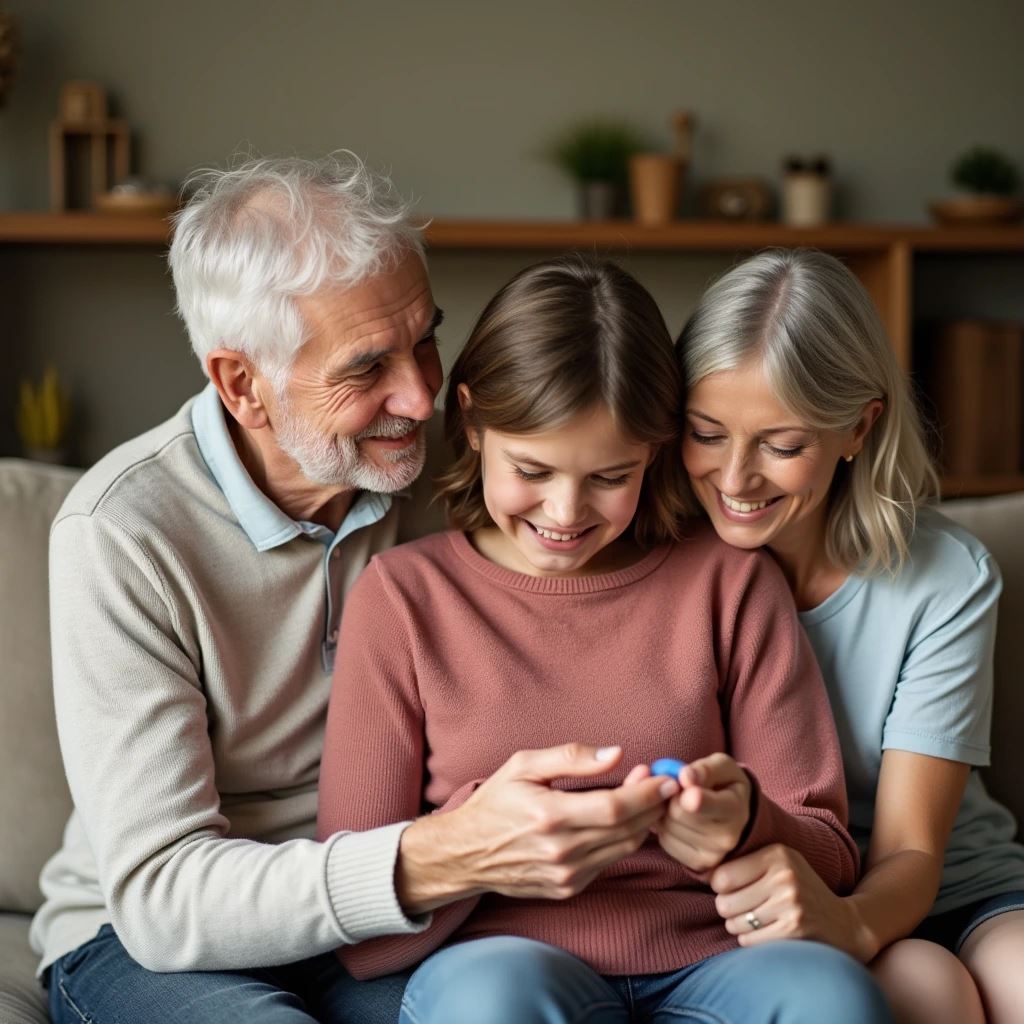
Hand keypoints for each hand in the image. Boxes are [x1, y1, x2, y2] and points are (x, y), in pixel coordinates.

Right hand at [397, 744, 677, 912]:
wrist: (466, 853)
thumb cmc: (495, 803)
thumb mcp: (524, 765)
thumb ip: (572, 757)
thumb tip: (618, 754)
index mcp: (550, 815)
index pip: (616, 807)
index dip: (647, 792)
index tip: (665, 777)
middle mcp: (561, 850)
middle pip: (627, 829)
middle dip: (652, 805)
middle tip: (662, 783)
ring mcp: (565, 874)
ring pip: (624, 848)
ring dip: (642, 823)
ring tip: (644, 799)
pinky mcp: (567, 888)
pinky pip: (608, 862)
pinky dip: (621, 840)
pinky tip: (620, 821)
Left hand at [652, 753, 750, 871]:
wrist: (734, 813)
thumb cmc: (724, 783)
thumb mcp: (721, 767)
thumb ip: (705, 769)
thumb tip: (685, 777)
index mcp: (736, 808)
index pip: (710, 806)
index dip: (695, 799)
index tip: (688, 793)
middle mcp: (728, 837)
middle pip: (678, 812)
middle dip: (671, 795)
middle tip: (678, 789)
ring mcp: (713, 855)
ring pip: (668, 826)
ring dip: (665, 810)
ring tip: (679, 803)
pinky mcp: (698, 864)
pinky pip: (665, 841)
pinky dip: (664, 827)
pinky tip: (677, 820)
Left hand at [710, 843, 872, 960]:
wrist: (844, 923)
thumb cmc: (799, 890)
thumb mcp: (780, 863)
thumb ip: (747, 862)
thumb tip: (702, 869)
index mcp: (777, 854)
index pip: (722, 875)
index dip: (719, 887)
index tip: (730, 890)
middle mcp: (784, 876)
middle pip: (724, 902)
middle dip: (727, 909)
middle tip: (741, 909)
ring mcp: (791, 904)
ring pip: (735, 923)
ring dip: (738, 926)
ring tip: (755, 920)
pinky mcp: (794, 931)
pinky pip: (749, 941)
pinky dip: (750, 940)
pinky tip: (765, 933)